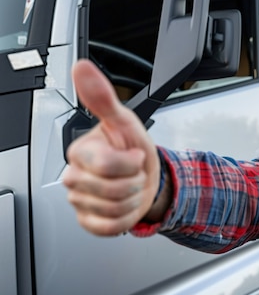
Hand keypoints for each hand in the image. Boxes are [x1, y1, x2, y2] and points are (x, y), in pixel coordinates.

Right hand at [63, 59, 160, 235]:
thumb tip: (82, 67)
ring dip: (133, 199)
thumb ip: (103, 97)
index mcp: (80, 152)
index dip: (131, 163)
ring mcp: (79, 201)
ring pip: (113, 210)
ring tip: (131, 186)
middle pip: (110, 191)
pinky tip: (126, 204)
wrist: (147, 178)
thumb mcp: (125, 121)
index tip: (134, 155)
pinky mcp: (88, 221)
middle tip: (133, 172)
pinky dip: (126, 218)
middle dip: (133, 182)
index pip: (105, 166)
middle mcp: (75, 177)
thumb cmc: (134, 149)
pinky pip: (109, 227)